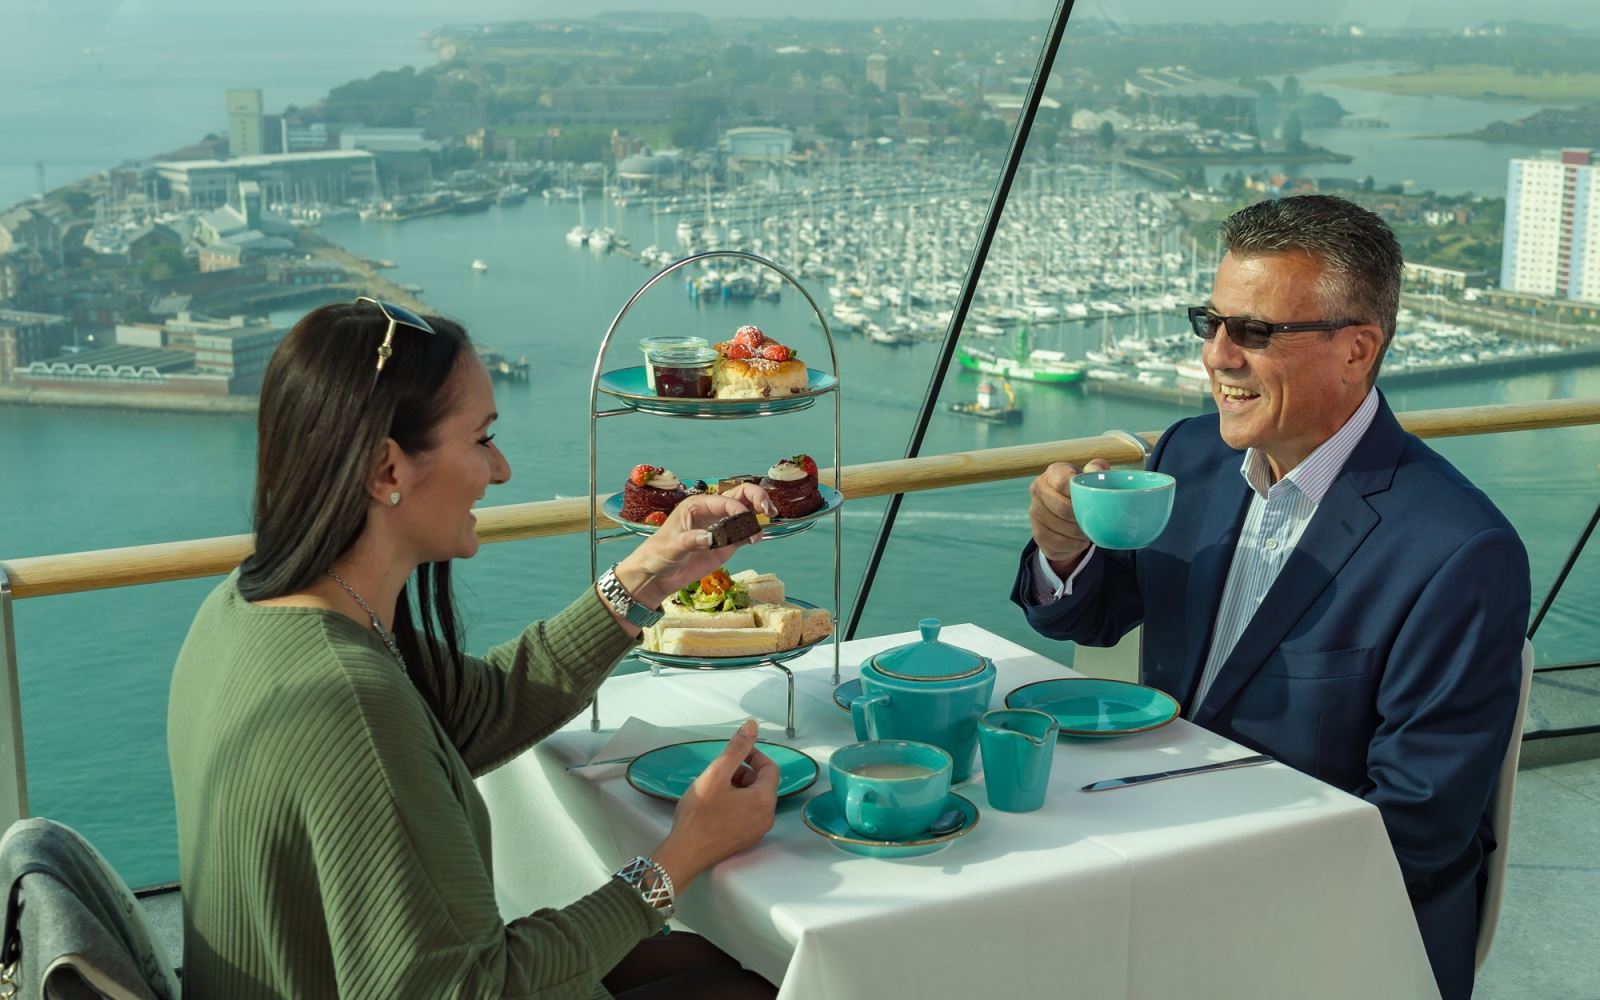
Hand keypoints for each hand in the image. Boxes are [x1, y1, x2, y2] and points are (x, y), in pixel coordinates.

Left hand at [614, 491, 768, 610]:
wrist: (656, 576)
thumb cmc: (658, 555)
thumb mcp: (672, 547)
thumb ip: (692, 540)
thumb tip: (712, 538)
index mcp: (697, 505)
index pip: (726, 500)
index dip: (739, 509)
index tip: (746, 523)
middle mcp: (712, 512)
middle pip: (741, 496)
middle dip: (757, 498)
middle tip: (769, 510)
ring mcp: (720, 527)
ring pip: (746, 512)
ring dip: (758, 516)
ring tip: (759, 532)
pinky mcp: (726, 544)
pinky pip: (744, 533)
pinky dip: (753, 533)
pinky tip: (756, 539)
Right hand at [652, 719, 778, 890]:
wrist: (684, 853)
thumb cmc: (699, 813)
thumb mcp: (717, 773)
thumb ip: (737, 748)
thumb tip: (753, 726)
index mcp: (764, 800)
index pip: (770, 768)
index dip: (754, 755)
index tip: (735, 752)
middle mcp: (766, 818)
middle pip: (762, 784)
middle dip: (743, 772)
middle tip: (719, 771)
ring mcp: (756, 832)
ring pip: (753, 799)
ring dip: (738, 787)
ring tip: (714, 787)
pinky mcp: (744, 841)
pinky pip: (747, 814)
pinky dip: (736, 803)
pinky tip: (714, 804)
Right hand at [1028, 458, 1109, 575]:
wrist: (1067, 511)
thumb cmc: (1082, 490)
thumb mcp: (1091, 477)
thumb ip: (1097, 469)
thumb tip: (1096, 470)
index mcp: (1053, 473)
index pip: (1063, 482)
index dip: (1079, 493)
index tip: (1092, 501)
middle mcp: (1038, 489)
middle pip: (1061, 507)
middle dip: (1080, 517)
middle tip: (1094, 521)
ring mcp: (1034, 512)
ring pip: (1059, 527)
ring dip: (1077, 533)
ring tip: (1089, 532)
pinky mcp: (1037, 532)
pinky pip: (1056, 543)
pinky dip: (1072, 545)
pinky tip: (1080, 541)